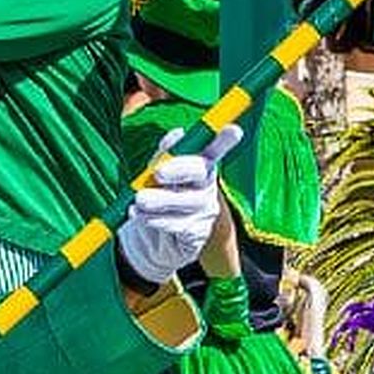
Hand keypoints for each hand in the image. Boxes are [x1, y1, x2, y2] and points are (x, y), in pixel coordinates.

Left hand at [116, 133, 237, 287]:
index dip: (224, 140)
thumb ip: (165, 155)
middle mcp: (207, 185)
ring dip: (161, 200)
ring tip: (139, 200)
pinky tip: (139, 215)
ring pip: (188, 200)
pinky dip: (156, 219)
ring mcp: (205, 209)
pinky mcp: (198, 233)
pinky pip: (179, 224)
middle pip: (200, 171)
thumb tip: (177, 134)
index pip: (214, 149)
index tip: (234, 130)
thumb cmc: (159, 199)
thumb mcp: (157, 174)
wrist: (156, 243)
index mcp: (200, 164)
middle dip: (180, 168)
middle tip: (159, 172)